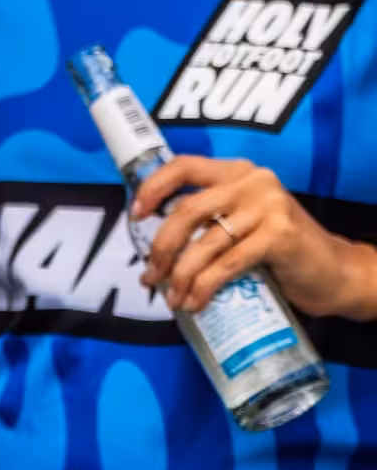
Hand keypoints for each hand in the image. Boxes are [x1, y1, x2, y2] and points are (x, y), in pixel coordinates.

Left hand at [136, 156, 376, 325]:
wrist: (335, 272)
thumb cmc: (282, 251)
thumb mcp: (245, 223)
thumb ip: (212, 221)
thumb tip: (158, 249)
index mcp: (238, 172)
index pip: (184, 166)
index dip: (154, 188)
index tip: (135, 214)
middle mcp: (252, 182)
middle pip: (187, 210)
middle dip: (162, 247)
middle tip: (150, 276)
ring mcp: (267, 207)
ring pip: (205, 242)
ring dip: (181, 275)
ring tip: (173, 298)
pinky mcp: (279, 236)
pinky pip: (227, 264)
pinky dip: (205, 286)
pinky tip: (196, 302)